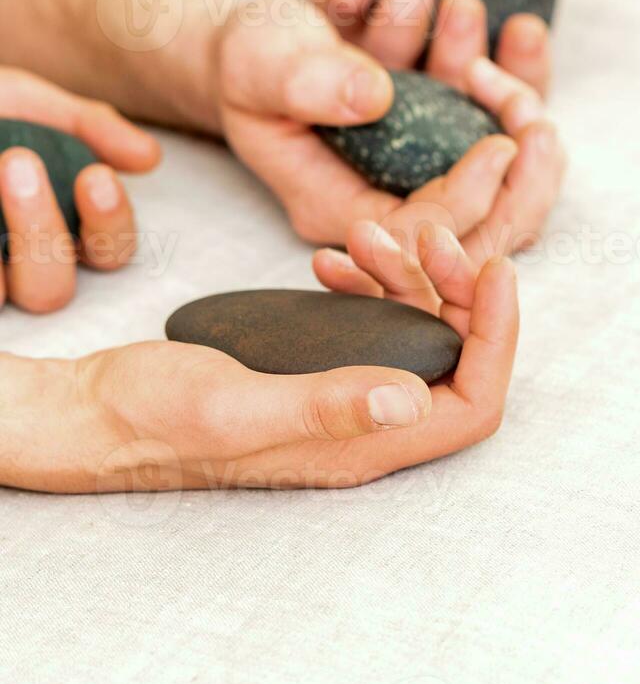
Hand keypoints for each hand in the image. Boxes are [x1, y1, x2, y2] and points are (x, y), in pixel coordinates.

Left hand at [0, 67, 159, 312]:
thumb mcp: (27, 102)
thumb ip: (88, 126)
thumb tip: (148, 158)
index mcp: (60, 226)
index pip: (107, 251)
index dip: (108, 224)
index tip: (96, 176)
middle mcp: (19, 263)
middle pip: (52, 290)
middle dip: (40, 232)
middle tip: (17, 165)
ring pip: (2, 297)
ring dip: (0, 250)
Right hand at [1, 230, 516, 492]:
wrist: (98, 412)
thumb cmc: (153, 419)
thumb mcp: (235, 406)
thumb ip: (324, 406)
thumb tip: (415, 397)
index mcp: (359, 447)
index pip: (472, 402)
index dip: (497, 338)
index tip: (496, 269)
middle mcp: (359, 428)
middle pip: (449, 361)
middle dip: (453, 292)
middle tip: (424, 236)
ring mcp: (334, 397)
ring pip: (407, 336)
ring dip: (403, 279)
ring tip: (365, 235)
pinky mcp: (308, 370)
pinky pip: (362, 326)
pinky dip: (362, 284)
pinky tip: (332, 259)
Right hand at [215, 1, 564, 256]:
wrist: (257, 46)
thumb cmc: (250, 59)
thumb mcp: (261, 61)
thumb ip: (305, 80)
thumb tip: (373, 96)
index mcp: (333, 207)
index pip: (415, 233)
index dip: (465, 201)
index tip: (501, 144)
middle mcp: (379, 202)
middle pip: (473, 230)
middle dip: (519, 181)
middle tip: (538, 120)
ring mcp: (411, 174)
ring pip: (493, 185)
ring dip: (516, 118)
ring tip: (522, 44)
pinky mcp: (433, 141)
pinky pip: (490, 136)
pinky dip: (508, 92)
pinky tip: (513, 34)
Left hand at [304, 0, 617, 93]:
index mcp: (486, 73)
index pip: (509, 100)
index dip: (518, 75)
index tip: (526, 27)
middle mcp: (426, 79)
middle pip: (439, 96)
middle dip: (451, 55)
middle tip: (464, 5)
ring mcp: (370, 58)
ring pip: (382, 56)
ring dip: (401, 12)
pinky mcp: (326, 21)